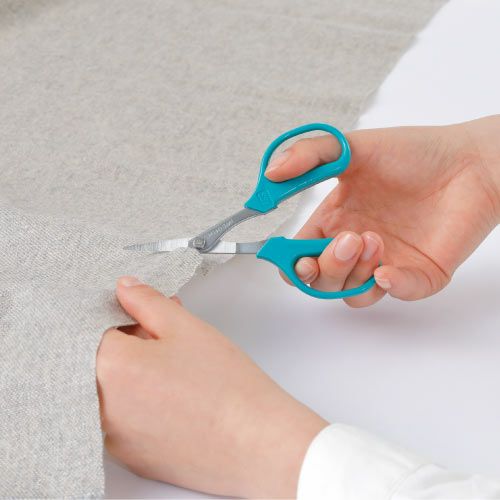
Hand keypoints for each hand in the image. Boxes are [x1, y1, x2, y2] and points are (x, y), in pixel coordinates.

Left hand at [97, 277, 326, 497]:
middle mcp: (102, 407)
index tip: (144, 316)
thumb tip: (126, 289)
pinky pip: (124, 418)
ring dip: (136, 373)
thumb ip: (147, 301)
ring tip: (177, 367)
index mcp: (111, 368)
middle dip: (132, 342)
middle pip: (104, 360)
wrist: (255, 443)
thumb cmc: (226, 388)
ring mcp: (114, 437)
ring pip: (114, 390)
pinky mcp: (130, 456)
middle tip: (168, 338)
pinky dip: (142, 402)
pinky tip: (176, 396)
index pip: (98, 328)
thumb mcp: (185, 327)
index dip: (125, 317)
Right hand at [266, 115, 499, 306]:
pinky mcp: (418, 274)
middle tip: (348, 238)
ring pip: (350, 293)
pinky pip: (394, 294)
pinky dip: (388, 286)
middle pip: (319, 280)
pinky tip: (388, 269)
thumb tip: (271, 175)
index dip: (288, 261)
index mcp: (334, 220)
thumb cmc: (413, 152)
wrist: (470, 161)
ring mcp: (385, 262)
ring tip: (375, 238)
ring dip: (354, 273)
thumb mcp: (352, 147)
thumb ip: (310, 155)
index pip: (298, 255)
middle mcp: (354, 245)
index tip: (290, 253)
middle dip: (325, 267)